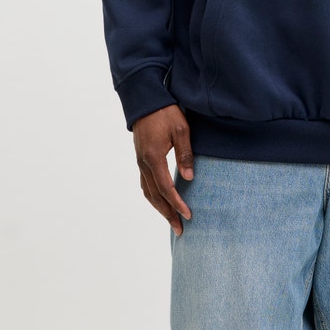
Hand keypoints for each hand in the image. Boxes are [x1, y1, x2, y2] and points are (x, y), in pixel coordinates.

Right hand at [132, 104, 194, 235]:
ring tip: (171, 220)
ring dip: (159, 208)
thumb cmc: (166, 112)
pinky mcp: (141, 159)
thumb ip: (185, 154)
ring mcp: (140, 162)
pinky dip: (153, 196)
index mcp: (154, 157)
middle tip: (180, 228)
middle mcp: (144, 163)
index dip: (176, 204)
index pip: (165, 188)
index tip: (188, 215)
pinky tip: (161, 200)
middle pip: (154, 196)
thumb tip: (189, 178)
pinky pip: (145, 183)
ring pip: (147, 192)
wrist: (146, 100)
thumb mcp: (181, 129)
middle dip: (167, 213)